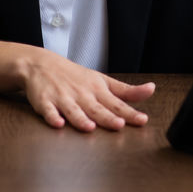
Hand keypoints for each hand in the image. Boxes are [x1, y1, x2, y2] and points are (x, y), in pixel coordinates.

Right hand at [20, 48, 154, 131]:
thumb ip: (126, 90)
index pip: (117, 104)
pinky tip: (58, 123)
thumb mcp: (103, 81)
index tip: (142, 120)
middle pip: (97, 108)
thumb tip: (151, 89)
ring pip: (73, 110)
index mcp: (97, 90)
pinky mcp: (44, 101)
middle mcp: (82, 94)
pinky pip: (48, 111)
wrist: (41, 64)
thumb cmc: (75, 76)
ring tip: (90, 127)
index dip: (130, 113)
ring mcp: (63, 98)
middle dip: (108, 117)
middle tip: (119, 125)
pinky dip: (52, 117)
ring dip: (81, 119)